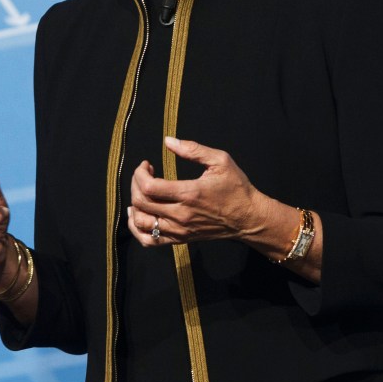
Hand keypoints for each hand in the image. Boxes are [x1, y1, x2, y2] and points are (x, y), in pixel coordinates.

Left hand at [127, 136, 272, 246]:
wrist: (248, 218)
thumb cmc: (236, 188)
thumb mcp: (220, 161)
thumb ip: (193, 149)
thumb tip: (168, 141)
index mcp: (189, 193)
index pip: (149, 187)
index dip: (139, 173)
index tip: (146, 165)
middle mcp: (181, 214)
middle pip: (141, 202)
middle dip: (135, 184)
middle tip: (143, 175)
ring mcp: (179, 229)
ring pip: (141, 222)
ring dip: (134, 205)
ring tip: (140, 193)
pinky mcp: (180, 238)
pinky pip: (149, 240)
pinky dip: (137, 229)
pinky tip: (138, 216)